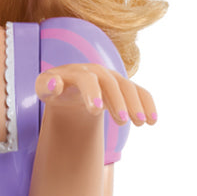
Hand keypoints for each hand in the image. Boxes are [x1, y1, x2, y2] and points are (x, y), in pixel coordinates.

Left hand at [35, 64, 156, 126]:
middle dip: (118, 101)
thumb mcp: (43, 88)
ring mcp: (112, 78)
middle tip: (122, 121)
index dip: (92, 92)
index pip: (87, 79)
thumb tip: (55, 84)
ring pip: (127, 87)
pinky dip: (147, 103)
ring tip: (141, 123)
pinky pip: (139, 92)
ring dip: (136, 104)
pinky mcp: (122, 86)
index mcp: (76, 71)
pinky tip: (153, 121)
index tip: (97, 110)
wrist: (67, 87)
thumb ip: (46, 86)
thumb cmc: (53, 89)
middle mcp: (97, 71)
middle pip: (110, 83)